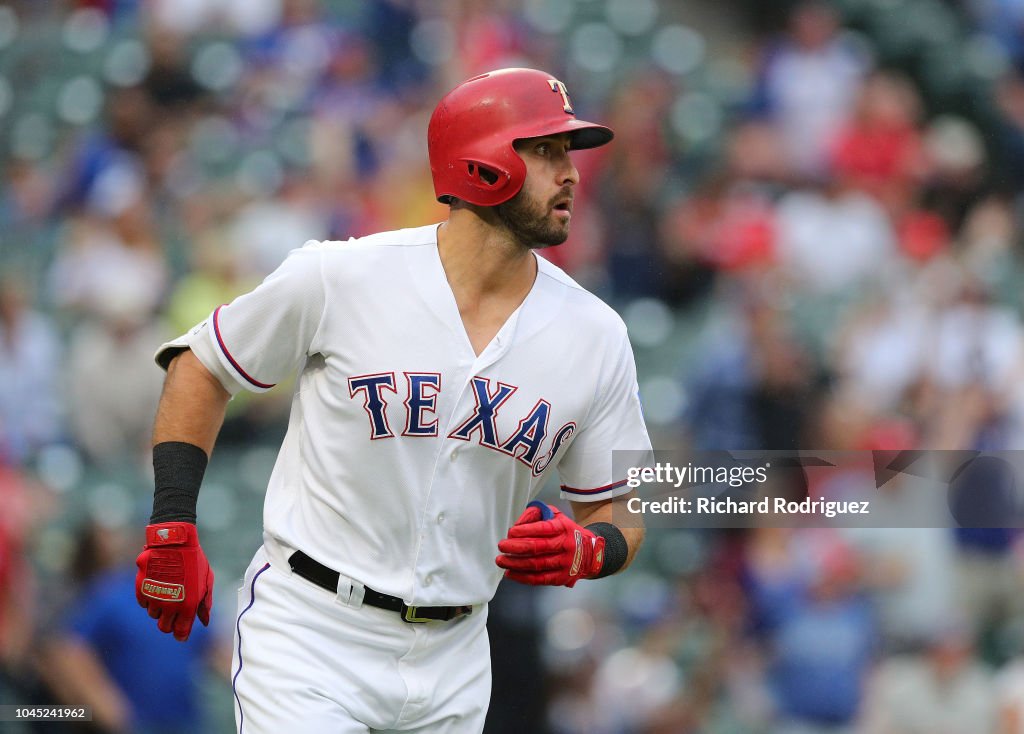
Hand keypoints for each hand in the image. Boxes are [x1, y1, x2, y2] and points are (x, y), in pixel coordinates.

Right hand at [135, 522, 213, 640]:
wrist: (174, 542)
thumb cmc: (194, 560)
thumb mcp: (206, 580)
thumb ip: (205, 602)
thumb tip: (204, 621)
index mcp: (188, 605)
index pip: (180, 631)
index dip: (181, 635)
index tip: (181, 635)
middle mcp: (170, 605)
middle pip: (164, 627)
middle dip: (169, 623)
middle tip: (173, 614)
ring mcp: (154, 597)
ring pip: (153, 614)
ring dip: (159, 609)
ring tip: (167, 593)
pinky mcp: (142, 588)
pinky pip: (143, 603)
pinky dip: (149, 599)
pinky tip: (157, 587)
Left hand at [496, 501, 604, 586]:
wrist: (591, 553)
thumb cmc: (568, 532)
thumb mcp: (556, 516)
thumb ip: (537, 514)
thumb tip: (518, 523)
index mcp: (563, 528)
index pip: (542, 529)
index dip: (524, 531)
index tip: (511, 532)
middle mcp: (565, 546)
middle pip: (537, 548)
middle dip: (516, 547)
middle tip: (502, 546)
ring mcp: (564, 563)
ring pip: (536, 565)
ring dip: (515, 563)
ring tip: (502, 560)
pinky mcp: (561, 577)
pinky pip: (539, 579)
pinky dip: (523, 577)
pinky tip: (511, 573)